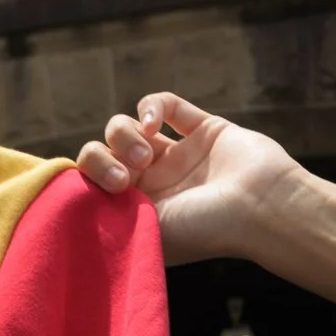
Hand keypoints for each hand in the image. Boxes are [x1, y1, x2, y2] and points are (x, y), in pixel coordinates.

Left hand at [75, 93, 306, 265]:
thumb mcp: (147, 231)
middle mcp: (154, 184)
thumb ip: (109, 211)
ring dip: (124, 133)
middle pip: (103, 152)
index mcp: (139, 212)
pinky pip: (164, 104)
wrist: (261, 209)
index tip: (113, 187)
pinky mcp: (201, 128)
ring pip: (127, 126)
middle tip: (127, 176)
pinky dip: (151, 106)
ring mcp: (177, 154)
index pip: (93, 184)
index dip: (90, 176)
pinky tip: (154, 121)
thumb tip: (74, 194)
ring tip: (146, 154)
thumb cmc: (206, 229)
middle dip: (104, 155)